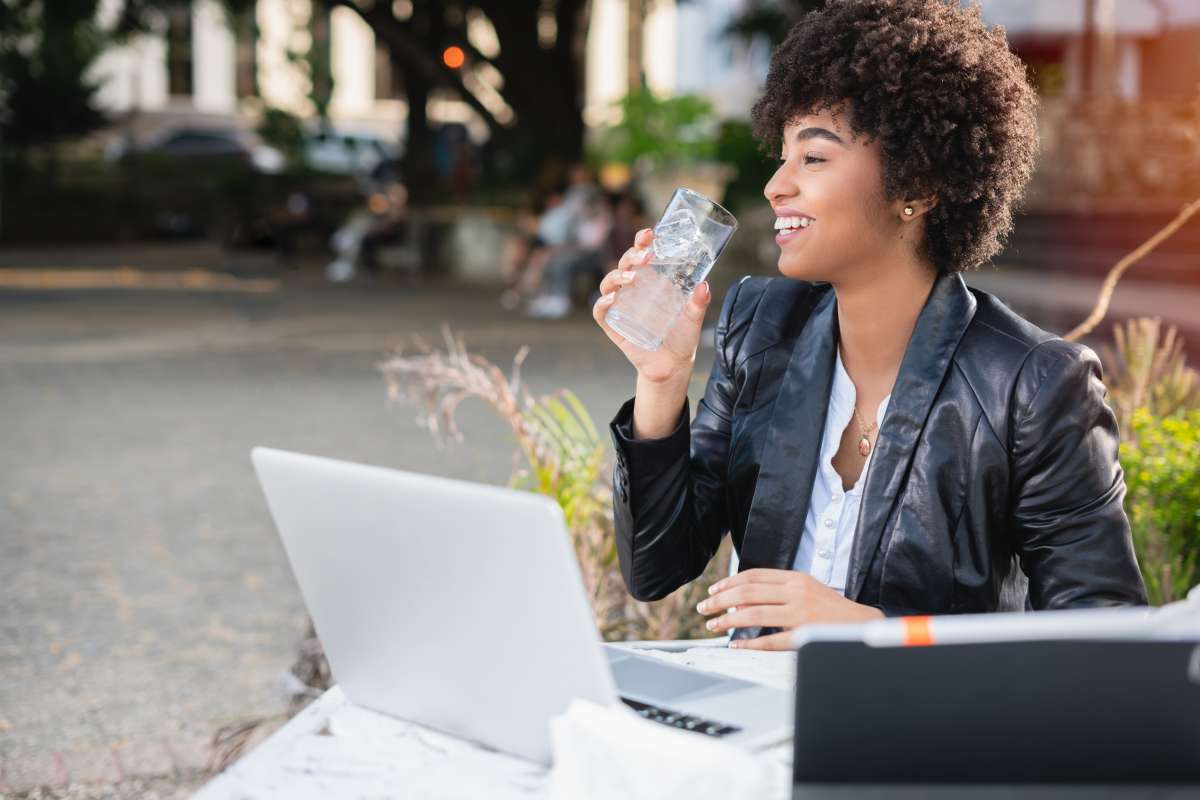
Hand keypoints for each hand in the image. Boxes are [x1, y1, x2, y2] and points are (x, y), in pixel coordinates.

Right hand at [592, 228, 712, 386]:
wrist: (672, 366)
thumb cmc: (682, 337)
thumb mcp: (694, 318)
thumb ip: (699, 303)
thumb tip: (703, 286)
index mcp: (651, 281)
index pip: (641, 254)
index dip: (641, 241)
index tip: (649, 233)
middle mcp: (633, 290)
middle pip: (624, 265)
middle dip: (631, 255)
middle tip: (646, 256)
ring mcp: (620, 306)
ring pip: (608, 283)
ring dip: (617, 276)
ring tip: (632, 277)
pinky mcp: (613, 325)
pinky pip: (601, 311)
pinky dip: (603, 303)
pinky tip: (614, 299)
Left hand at [696, 569, 884, 649]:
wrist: (863, 624)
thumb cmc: (831, 608)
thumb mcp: (806, 588)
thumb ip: (778, 589)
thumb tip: (742, 597)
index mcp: (796, 578)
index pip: (754, 576)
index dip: (729, 582)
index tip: (712, 590)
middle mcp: (797, 593)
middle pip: (748, 593)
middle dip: (720, 600)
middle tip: (704, 608)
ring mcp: (800, 615)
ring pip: (754, 615)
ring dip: (728, 621)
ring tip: (713, 625)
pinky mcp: (804, 637)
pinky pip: (771, 642)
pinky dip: (750, 645)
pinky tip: (735, 646)